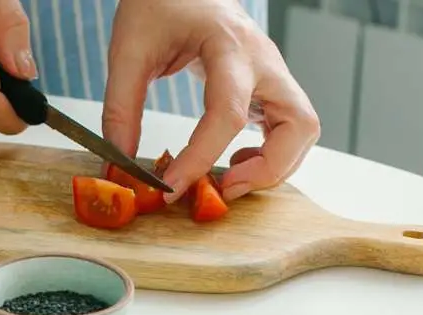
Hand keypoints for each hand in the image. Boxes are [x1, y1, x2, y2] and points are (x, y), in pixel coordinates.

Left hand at [101, 0, 319, 201]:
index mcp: (229, 46)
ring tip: (229, 178)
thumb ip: (121, 108)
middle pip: (299, 124)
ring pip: (303, 130)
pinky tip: (234, 161)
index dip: (200, 158)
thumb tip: (119, 162)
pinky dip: (271, 155)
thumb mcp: (129, 50)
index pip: (226, 112)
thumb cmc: (159, 4)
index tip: (169, 187)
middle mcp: (263, 60)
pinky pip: (289, 128)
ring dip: (275, 166)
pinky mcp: (268, 86)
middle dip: (267, 169)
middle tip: (222, 188)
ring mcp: (272, 73)